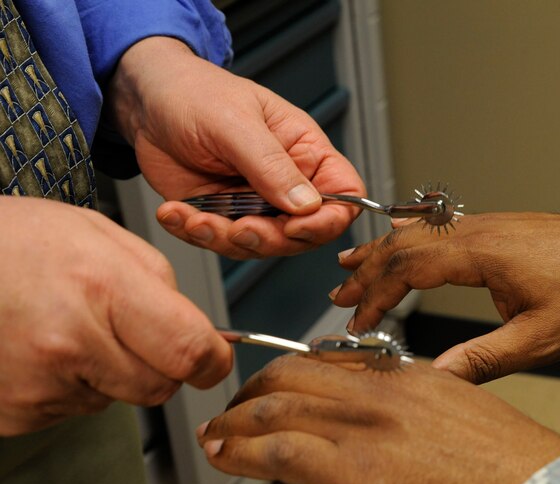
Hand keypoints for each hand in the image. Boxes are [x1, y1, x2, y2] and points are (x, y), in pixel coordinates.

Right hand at [0, 199, 232, 435]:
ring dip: (111, 373)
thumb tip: (204, 333)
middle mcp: (70, 342)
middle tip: (130, 331)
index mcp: (101, 287)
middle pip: (160, 387)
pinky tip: (40, 348)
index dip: (212, 361)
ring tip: (68, 328)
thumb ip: (159, 281)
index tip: (213, 358)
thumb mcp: (97, 233)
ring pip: (118, 399)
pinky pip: (72, 409)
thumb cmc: (12, 242)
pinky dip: (70, 386)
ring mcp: (37, 385)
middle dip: (162, 365)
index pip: (189, 350)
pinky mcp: (13, 413)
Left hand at [108, 37, 364, 258]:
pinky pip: (219, 241)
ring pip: (260, 244)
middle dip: (269, 238)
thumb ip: (271, 166)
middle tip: (239, 228)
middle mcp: (285, 182)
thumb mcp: (235, 123)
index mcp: (305, 151)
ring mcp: (254, 202)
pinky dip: (196, 235)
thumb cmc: (195, 93)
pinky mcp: (221, 215)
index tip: (298, 226)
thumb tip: (308, 205)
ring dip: (226, 240)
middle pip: (302, 232)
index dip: (329, 219)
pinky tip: (176, 214)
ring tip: (196, 219)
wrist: (145, 100)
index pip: (343, 193)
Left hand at [197, 355, 559, 483]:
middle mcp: (378, 392)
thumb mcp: (465, 420)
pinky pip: (276, 448)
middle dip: (252, 390)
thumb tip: (400, 435)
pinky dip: (239, 451)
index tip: (277, 385)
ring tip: (216, 433)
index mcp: (407, 377)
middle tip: (234, 407)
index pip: (332, 362)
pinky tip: (224, 456)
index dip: (293, 373)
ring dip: (235, 421)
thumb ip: (422, 417)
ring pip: (275, 407)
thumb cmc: (509, 467)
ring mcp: (362, 426)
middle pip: (292, 374)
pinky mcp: (351, 467)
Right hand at [331, 213, 559, 382]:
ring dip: (385, 250)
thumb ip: (481, 359)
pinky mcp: (502, 226)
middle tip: (339, 293)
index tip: (356, 319)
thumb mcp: (538, 340)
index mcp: (484, 254)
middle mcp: (480, 230)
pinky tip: (402, 239)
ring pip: (422, 231)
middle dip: (369, 271)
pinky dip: (414, 238)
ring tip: (352, 263)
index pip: (410, 268)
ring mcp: (491, 223)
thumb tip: (435, 378)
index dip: (376, 294)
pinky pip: (444, 227)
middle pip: (406, 244)